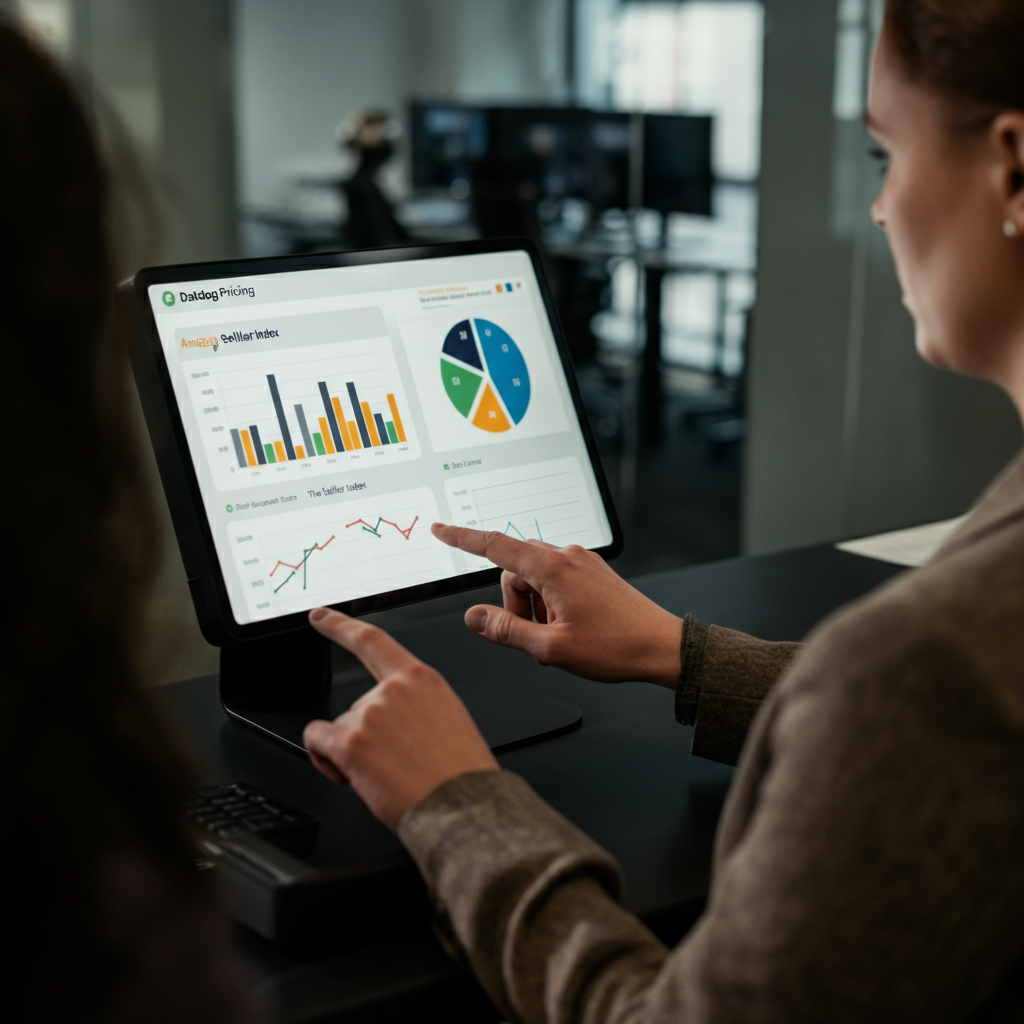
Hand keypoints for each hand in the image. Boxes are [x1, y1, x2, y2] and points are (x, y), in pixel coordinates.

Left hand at [303, 607, 497, 829]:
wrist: (464, 808)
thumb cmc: (461, 775)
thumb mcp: (450, 720)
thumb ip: (415, 708)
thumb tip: (392, 726)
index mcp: (423, 680)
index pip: (373, 641)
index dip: (341, 626)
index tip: (320, 616)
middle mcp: (393, 690)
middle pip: (356, 707)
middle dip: (365, 736)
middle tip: (396, 763)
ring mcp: (370, 714)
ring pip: (339, 729)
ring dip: (351, 753)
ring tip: (388, 775)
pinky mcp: (350, 743)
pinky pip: (317, 742)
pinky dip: (325, 760)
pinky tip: (351, 774)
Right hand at [431, 525, 682, 685]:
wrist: (662, 648)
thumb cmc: (616, 647)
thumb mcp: (551, 648)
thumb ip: (506, 631)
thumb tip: (473, 617)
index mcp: (554, 568)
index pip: (495, 546)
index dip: (463, 539)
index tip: (441, 529)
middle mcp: (567, 556)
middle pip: (514, 570)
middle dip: (515, 604)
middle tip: (535, 637)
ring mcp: (582, 562)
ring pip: (534, 577)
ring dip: (534, 607)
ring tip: (558, 637)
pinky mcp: (591, 572)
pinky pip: (555, 580)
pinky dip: (550, 604)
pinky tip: (570, 629)